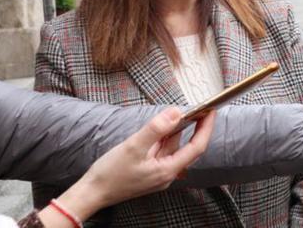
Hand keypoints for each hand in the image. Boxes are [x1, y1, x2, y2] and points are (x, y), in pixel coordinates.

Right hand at [44, 108, 215, 221]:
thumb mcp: (133, 146)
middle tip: (201, 108)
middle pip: (187, 147)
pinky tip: (159, 129)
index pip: (197, 147)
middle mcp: (166, 174)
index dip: (206, 128)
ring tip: (179, 113)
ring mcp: (158, 173)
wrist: (91, 193)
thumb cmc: (110, 174)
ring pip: (173, 148)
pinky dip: (164, 138)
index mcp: (167, 170)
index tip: (211, 111)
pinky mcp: (149, 171)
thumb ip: (155, 129)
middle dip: (195, 127)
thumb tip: (176, 112)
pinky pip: (162, 151)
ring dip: (176, 131)